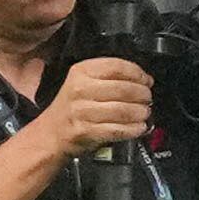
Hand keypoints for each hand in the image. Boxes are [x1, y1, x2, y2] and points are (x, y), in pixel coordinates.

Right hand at [37, 58, 155, 158]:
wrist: (51, 133)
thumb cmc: (74, 106)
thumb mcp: (86, 81)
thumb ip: (112, 76)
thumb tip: (145, 79)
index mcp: (81, 72)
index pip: (117, 66)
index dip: (138, 74)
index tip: (147, 80)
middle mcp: (80, 89)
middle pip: (124, 89)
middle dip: (143, 95)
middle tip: (147, 99)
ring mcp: (81, 111)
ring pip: (123, 110)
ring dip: (140, 113)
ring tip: (144, 113)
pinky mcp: (85, 131)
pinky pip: (117, 129)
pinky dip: (133, 129)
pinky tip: (139, 127)